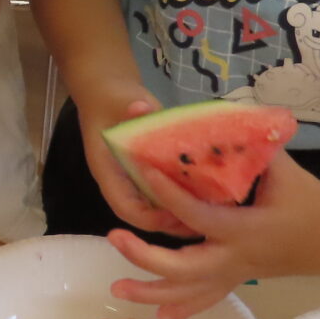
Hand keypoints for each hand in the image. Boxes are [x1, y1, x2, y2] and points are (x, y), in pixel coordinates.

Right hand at [77, 89, 200, 238]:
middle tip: (205, 223)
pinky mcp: (148, 176)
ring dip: (181, 216)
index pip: (126, 208)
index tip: (178, 211)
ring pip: (156, 212)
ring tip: (212, 215)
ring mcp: (134, 182)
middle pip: (144, 219)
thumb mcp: (121, 101)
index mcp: (109, 172)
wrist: (108, 93)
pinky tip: (209, 196)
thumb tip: (140, 107)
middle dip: (173, 225)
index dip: (152, 217)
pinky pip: (164, 197)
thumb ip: (134, 110)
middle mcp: (122, 183)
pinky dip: (183, 200)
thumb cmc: (112, 99)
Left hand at [105, 151, 319, 318]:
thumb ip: (250, 146)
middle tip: (114, 237)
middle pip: (182, 269)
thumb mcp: (284, 170)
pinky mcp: (242, 280)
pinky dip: (182, 307)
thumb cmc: (315, 202)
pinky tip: (157, 314)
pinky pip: (208, 300)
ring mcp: (238, 274)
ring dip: (151, 292)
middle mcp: (236, 257)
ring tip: (117, 288)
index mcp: (245, 228)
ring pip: (189, 293)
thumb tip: (222, 118)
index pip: (197, 214)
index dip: (170, 195)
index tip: (146, 174)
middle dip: (144, 257)